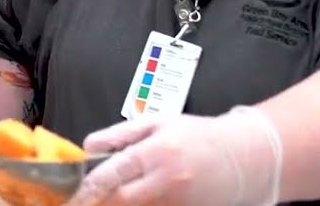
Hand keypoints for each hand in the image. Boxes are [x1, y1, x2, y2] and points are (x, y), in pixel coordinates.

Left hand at [70, 106, 281, 205]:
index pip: (114, 174)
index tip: (74, 193)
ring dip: (117, 205)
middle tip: (81, 201)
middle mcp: (166, 181)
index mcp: (157, 152)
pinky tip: (133, 198)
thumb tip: (89, 146)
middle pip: (121, 200)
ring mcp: (177, 201)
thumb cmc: (199, 135)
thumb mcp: (159, 123)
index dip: (90, 187)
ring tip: (103, 200)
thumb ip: (120, 135)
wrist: (245, 157)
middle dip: (98, 202)